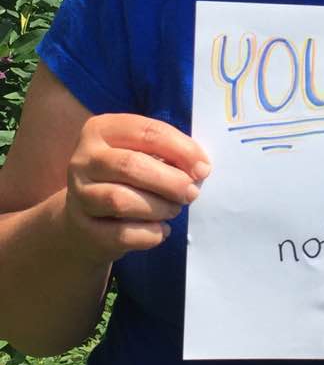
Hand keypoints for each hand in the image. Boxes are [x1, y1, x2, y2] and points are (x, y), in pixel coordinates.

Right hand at [64, 113, 210, 264]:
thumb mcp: (142, 155)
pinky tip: (161, 230)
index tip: (203, 167)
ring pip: (121, 201)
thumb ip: (169, 155)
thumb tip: (200, 168)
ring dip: (159, 207)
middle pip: (131, 166)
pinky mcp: (82, 228)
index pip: (147, 133)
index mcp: (102, 130)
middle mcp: (84, 159)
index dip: (181, 150)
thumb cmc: (126, 178)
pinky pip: (120, 234)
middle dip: (170, 181)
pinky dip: (149, 234)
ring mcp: (78, 195)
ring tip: (174, 210)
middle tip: (191, 192)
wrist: (88, 219)